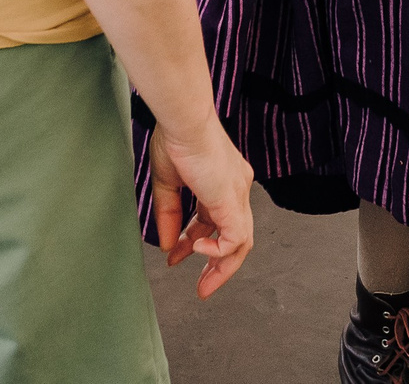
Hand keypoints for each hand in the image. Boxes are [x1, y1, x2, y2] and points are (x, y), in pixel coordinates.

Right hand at [148, 114, 255, 297]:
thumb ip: (168, 214)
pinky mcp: (233, 201)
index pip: (215, 221)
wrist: (184, 120)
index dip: (196, 242)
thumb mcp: (167, 183)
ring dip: (221, 267)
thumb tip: (166, 245)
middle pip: (236, 237)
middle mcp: (237, 189)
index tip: (176, 255)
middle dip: (217, 265)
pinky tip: (195, 250)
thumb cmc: (175, 138)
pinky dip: (217, 251)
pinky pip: (235, 239)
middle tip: (202, 287)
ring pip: (241, 242)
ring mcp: (238, 195)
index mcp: (223, 182)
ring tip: (203, 286)